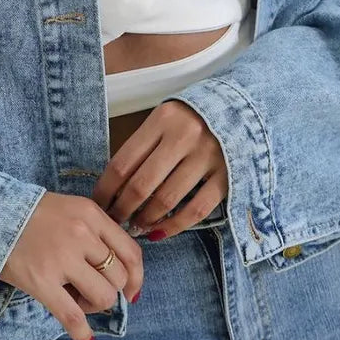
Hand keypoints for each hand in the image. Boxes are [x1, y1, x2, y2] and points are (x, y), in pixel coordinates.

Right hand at [0, 192, 143, 339]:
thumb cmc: (30, 214)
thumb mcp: (70, 209)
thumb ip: (94, 231)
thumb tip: (119, 269)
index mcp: (91, 214)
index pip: (131, 251)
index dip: (136, 277)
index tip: (130, 291)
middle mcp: (82, 234)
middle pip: (119, 277)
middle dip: (110, 292)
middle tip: (91, 292)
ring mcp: (62, 258)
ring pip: (103, 296)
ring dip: (94, 306)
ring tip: (77, 300)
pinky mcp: (42, 281)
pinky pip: (72, 315)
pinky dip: (81, 330)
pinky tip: (83, 335)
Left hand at [90, 100, 227, 239]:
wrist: (242, 107)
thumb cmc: (192, 117)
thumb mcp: (164, 119)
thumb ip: (143, 146)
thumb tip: (115, 186)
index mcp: (162, 120)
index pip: (123, 162)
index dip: (105, 190)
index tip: (98, 204)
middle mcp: (184, 136)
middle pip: (142, 184)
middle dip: (122, 209)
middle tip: (114, 221)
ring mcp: (207, 157)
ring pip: (167, 199)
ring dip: (145, 219)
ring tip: (136, 227)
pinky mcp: (227, 176)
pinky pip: (196, 209)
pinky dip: (174, 226)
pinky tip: (160, 232)